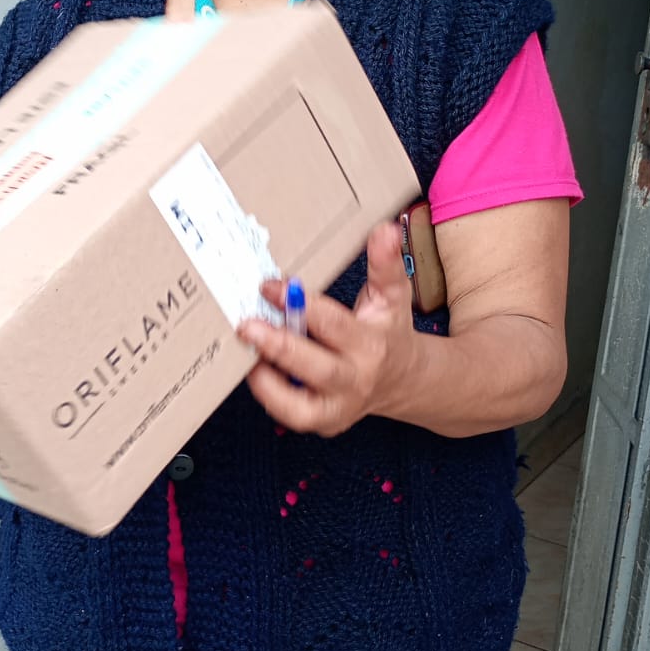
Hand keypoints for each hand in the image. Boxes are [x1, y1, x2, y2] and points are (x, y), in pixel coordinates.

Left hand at [237, 223, 416, 436]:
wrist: (403, 380)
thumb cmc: (387, 331)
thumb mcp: (393, 295)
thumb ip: (386, 263)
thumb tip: (385, 228)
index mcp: (372, 344)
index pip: (333, 324)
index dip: (300, 304)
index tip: (270, 285)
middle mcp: (356, 379)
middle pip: (318, 368)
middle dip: (280, 346)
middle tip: (247, 325)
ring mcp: (338, 407)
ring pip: (299, 406)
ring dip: (267, 381)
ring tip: (246, 352)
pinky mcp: (322, 422)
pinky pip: (290, 416)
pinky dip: (269, 396)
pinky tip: (255, 369)